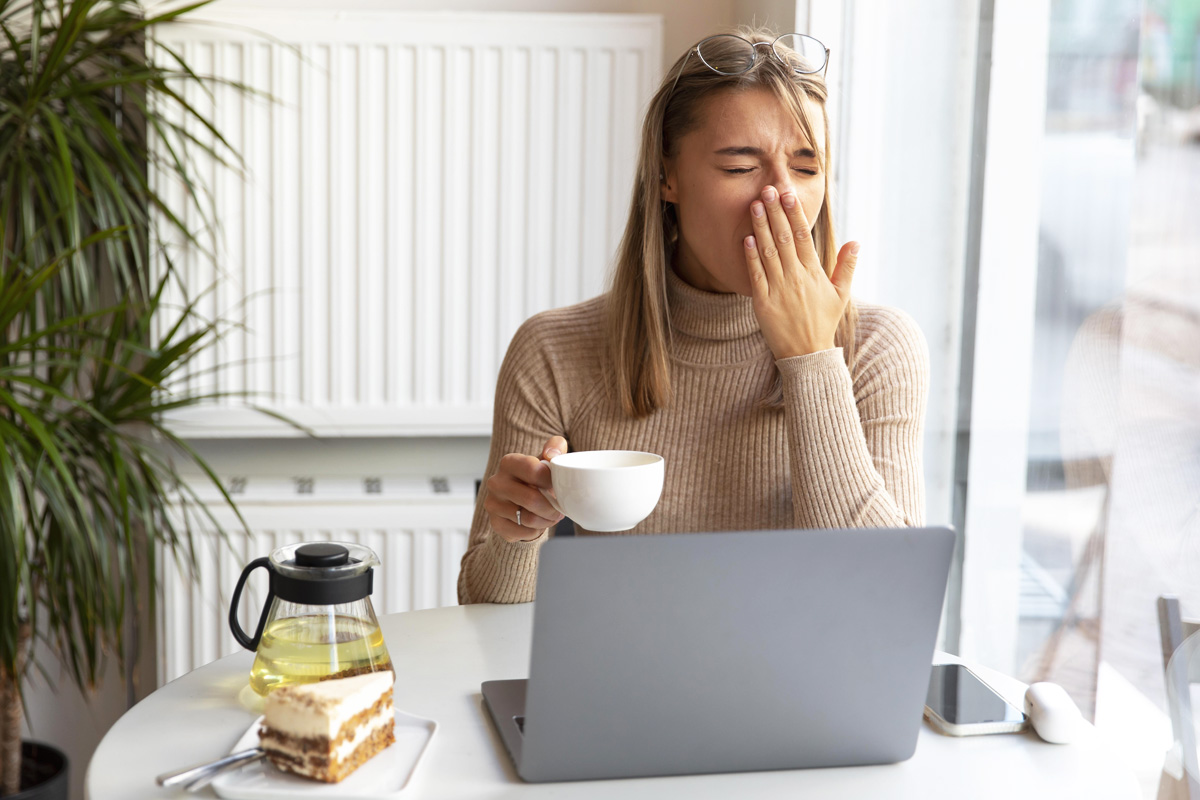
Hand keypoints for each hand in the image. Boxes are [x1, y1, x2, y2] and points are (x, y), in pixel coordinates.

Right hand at [483, 436, 566, 542]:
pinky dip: (535, 531)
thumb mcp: (546, 460)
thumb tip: (552, 454)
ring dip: (546, 520)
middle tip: (559, 508)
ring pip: (529, 519)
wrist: (519, 501)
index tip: (558, 486)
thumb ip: (554, 448)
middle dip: (552, 507)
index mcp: (509, 462)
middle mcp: (496, 482)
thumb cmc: (536, 479)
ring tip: (550, 516)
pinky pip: (523, 532)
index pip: (534, 470)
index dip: (551, 481)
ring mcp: (493, 504)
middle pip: (532, 499)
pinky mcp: (495, 523)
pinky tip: (537, 524)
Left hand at [743, 185, 857, 358]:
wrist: (807, 353)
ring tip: (755, 206)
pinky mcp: (763, 303)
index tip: (788, 194)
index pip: (802, 236)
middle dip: (775, 212)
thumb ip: (847, 266)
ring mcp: (779, 290)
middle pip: (783, 238)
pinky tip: (746, 239)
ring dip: (761, 228)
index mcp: (814, 273)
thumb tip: (855, 242)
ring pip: (768, 252)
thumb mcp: (841, 295)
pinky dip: (751, 257)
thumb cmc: (823, 322)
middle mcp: (796, 278)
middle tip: (767, 189)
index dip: (794, 213)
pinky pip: (756, 276)